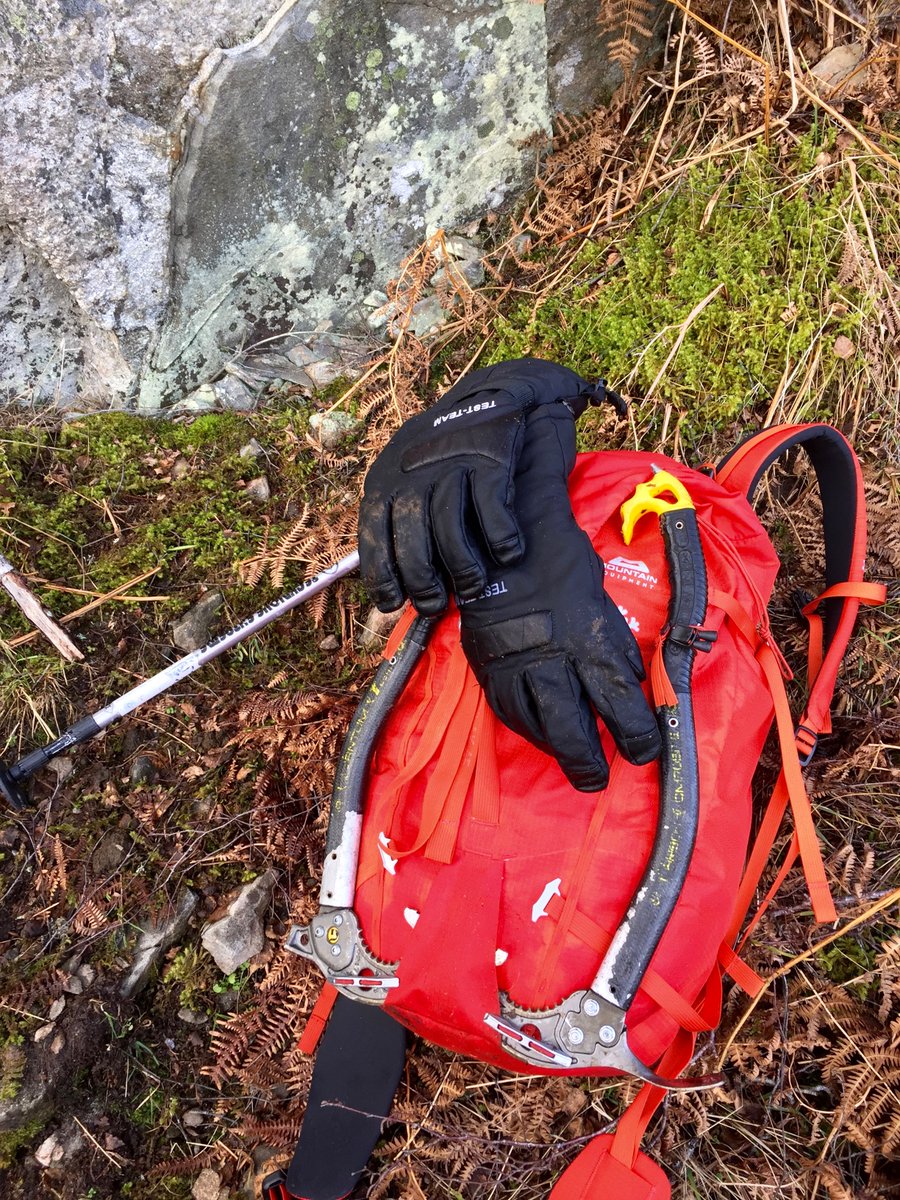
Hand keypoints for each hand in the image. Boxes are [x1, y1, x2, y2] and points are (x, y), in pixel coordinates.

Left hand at [358, 358, 622, 615]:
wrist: (491, 396)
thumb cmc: (445, 453)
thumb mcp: (407, 476)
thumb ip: (400, 517)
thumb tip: (397, 575)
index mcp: (385, 479)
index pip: (373, 533)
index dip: (381, 574)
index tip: (391, 604)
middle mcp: (413, 472)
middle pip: (411, 537)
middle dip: (421, 579)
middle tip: (433, 604)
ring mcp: (452, 465)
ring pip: (450, 528)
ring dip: (461, 567)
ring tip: (470, 587)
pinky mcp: (490, 460)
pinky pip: (493, 509)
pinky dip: (500, 538)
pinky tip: (507, 555)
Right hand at [458, 406, 660, 790]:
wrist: (508, 545)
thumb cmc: (566, 568)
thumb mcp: (605, 607)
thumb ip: (616, 651)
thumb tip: (632, 688)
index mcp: (592, 645)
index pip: (622, 706)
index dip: (639, 738)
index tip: (645, 751)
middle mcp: (555, 663)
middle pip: (573, 731)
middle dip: (590, 763)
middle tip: (598, 781)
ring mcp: (517, 668)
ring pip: (538, 728)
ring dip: (557, 751)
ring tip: (572, 764)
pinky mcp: (490, 668)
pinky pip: (509, 712)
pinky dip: (527, 729)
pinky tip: (539, 735)